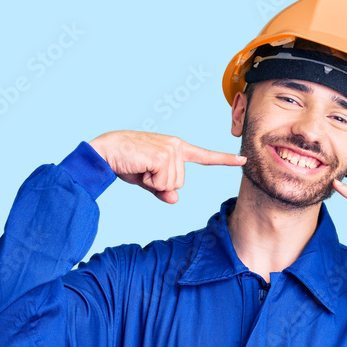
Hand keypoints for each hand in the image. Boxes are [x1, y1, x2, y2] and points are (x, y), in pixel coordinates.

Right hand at [89, 130, 245, 203]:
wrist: (105, 151)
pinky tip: (139, 167)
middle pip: (180, 183)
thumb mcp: (147, 180)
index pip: (204, 156)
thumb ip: (163, 190)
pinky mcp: (163, 155)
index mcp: (176, 149)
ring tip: (140, 167)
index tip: (242, 160)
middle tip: (143, 170)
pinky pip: (163, 183)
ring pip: (172, 185)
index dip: (224, 160)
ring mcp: (171, 149)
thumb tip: (174, 199)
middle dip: (159, 184)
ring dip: (153, 182)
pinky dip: (149, 181)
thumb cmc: (126, 164)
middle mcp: (177, 146)